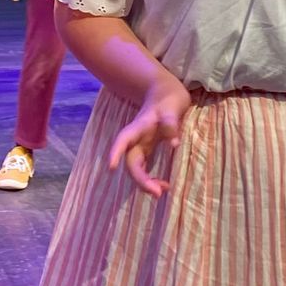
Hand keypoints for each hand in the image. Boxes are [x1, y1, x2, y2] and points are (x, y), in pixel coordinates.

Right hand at [107, 73, 190, 198]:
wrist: (165, 92)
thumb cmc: (168, 98)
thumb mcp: (172, 106)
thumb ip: (171, 123)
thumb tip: (174, 143)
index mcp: (140, 127)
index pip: (124, 140)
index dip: (116, 152)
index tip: (111, 167)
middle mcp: (137, 139)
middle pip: (131, 162)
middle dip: (140, 179)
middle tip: (157, 192)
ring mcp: (142, 145)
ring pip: (137, 168)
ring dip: (146, 182)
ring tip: (162, 191)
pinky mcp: (148, 150)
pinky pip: (146, 169)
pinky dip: (152, 179)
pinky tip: (164, 185)